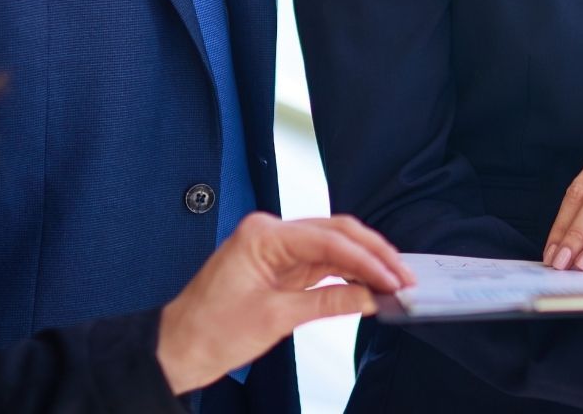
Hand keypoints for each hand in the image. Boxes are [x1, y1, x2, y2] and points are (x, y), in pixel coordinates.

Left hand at [155, 213, 413, 394]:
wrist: (179, 349)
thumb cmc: (210, 332)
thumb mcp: (275, 318)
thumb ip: (328, 301)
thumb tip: (370, 295)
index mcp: (263, 235)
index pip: (328, 239)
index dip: (366, 259)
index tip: (393, 278)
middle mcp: (270, 233)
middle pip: (335, 232)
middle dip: (373, 254)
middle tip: (403, 276)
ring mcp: (276, 248)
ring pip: (333, 245)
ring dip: (364, 262)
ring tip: (393, 282)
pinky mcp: (280, 266)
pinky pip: (321, 262)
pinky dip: (346, 272)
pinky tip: (368, 284)